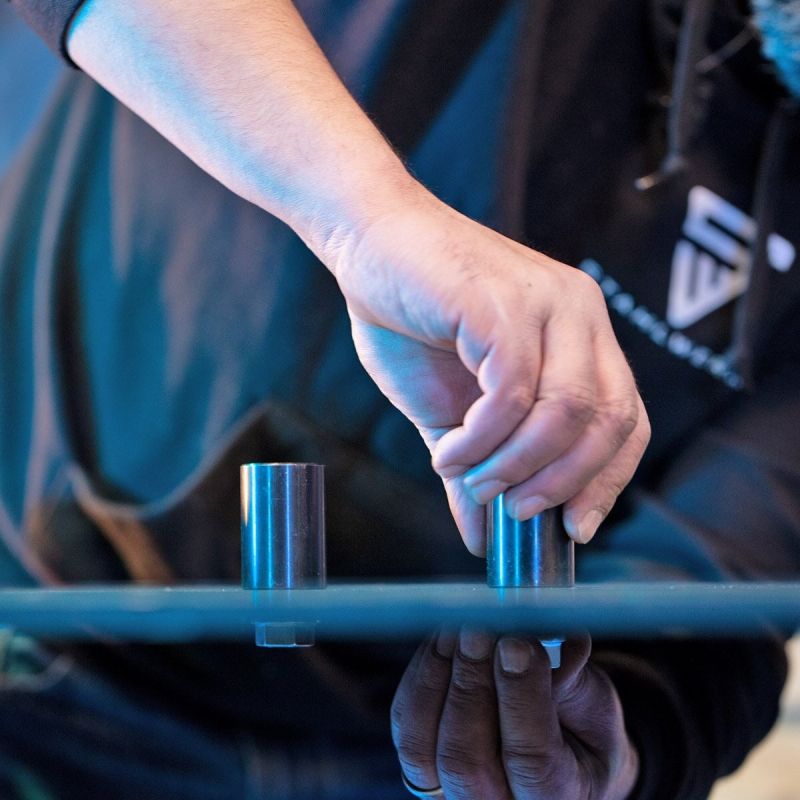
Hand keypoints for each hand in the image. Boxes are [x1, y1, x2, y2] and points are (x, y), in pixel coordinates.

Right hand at [328, 189, 649, 552]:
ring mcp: (545, 303)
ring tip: (471, 480)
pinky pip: (512, 392)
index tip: (573, 527)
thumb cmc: (409, 320)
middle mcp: (578, 313)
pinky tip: (450, 452)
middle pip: (608, 421)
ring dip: (516, 466)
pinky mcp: (503, 304)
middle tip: (515, 511)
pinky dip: (482, 439)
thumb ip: (474, 469)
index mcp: (581, 334)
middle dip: (564, 484)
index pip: (626, 419)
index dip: (607, 481)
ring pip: (565, 412)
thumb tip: (481, 540)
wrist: (366, 244)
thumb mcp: (448, 412)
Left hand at [391, 631, 638, 799]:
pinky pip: (406, 724)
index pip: (532, 761)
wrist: (557, 751)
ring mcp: (452, 793)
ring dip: (438, 676)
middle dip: (471, 685)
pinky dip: (421, 676)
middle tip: (478, 630)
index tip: (516, 644)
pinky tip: (442, 640)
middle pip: (466, 761)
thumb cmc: (581, 728)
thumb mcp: (596, 705)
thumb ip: (572, 677)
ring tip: (458, 629)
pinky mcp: (421, 766)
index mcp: (558, 799)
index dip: (520, 697)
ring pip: (423, 746)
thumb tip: (547, 639)